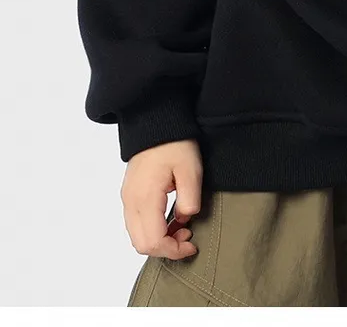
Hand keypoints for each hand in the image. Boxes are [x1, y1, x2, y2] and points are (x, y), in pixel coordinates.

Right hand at [121, 138, 202, 258]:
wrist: (155, 122)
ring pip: (137, 236)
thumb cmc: (174, 143)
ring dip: (158, 239)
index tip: (192, 245)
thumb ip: (189, 199)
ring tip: (181, 228)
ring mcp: (127, 198)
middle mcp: (131, 202)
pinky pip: (136, 223)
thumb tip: (184, 219)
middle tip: (187, 237)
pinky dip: (152, 229)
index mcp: (145, 198)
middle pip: (141, 244)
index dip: (173, 251)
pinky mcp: (129, 193)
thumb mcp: (190, 170)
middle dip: (166, 248)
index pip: (153, 242)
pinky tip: (169, 219)